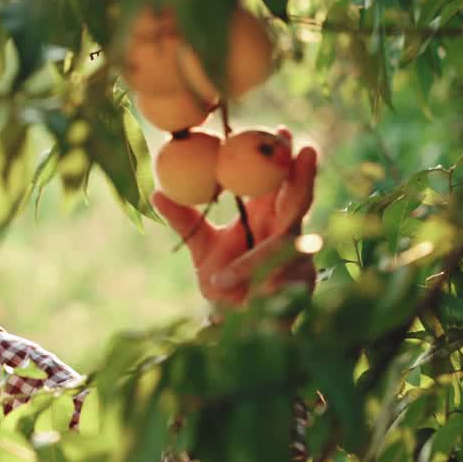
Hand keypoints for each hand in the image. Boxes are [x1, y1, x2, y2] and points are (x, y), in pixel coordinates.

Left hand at [152, 127, 318, 306]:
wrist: (234, 330)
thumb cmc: (222, 285)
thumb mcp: (201, 249)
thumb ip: (185, 221)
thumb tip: (157, 190)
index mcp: (265, 217)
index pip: (275, 182)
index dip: (279, 158)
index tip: (278, 131)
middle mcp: (286, 233)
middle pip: (299, 198)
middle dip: (304, 175)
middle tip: (305, 149)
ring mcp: (298, 259)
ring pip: (289, 239)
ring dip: (270, 239)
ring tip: (247, 254)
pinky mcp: (299, 288)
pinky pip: (275, 277)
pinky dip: (252, 274)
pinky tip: (235, 281)